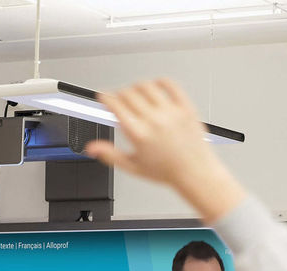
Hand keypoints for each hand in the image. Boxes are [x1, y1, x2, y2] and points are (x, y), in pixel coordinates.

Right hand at [84, 79, 243, 222]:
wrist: (194, 172)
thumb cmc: (166, 171)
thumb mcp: (133, 166)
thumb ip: (110, 155)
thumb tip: (91, 148)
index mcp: (139, 134)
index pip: (116, 105)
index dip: (105, 98)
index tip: (103, 97)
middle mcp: (154, 120)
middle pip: (128, 93)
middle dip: (119, 93)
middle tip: (118, 98)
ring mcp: (171, 112)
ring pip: (147, 86)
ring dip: (136, 86)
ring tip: (136, 93)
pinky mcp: (185, 107)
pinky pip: (170, 84)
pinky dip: (160, 81)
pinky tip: (156, 87)